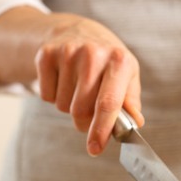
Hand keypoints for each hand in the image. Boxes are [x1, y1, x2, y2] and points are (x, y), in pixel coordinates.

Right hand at [34, 15, 142, 155]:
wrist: (78, 31)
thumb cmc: (107, 62)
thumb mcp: (127, 77)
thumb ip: (131, 103)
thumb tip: (134, 123)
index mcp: (119, 61)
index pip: (108, 103)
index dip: (100, 130)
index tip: (95, 149)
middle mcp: (93, 53)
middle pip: (81, 110)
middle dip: (84, 120)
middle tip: (89, 110)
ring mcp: (67, 52)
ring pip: (63, 106)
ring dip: (69, 106)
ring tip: (78, 87)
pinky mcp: (46, 54)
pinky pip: (46, 96)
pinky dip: (54, 95)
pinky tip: (64, 79)